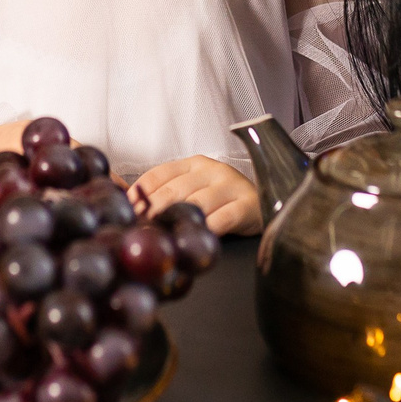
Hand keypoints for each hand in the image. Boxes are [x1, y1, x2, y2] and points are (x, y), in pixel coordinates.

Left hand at [131, 156, 260, 233]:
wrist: (272, 200)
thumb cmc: (226, 200)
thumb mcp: (198, 189)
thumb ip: (170, 194)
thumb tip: (132, 204)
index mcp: (195, 164)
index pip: (160, 173)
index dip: (141, 192)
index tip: (128, 209)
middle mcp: (212, 170)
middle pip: (175, 190)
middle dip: (153, 210)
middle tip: (140, 227)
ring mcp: (230, 186)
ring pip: (197, 203)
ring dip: (177, 221)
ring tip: (161, 235)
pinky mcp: (247, 204)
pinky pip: (223, 218)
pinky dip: (208, 228)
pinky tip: (197, 237)